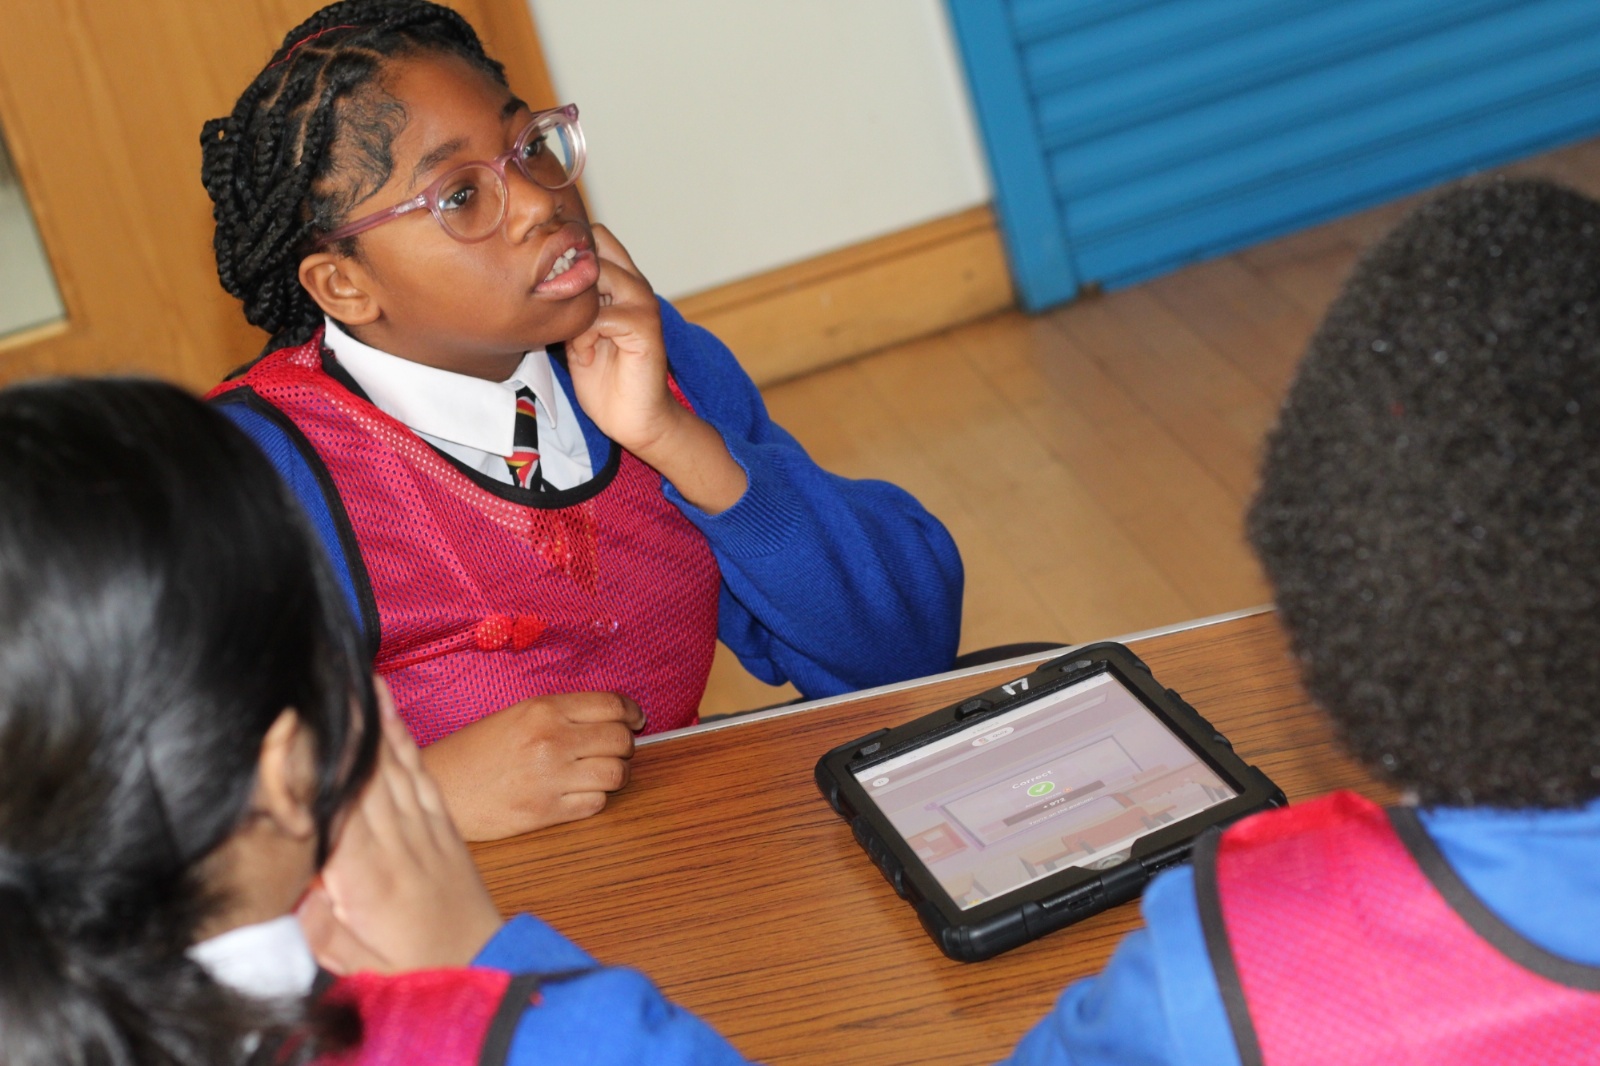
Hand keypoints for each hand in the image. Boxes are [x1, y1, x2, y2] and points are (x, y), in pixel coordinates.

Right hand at [299, 679, 503, 973]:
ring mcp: (424, 829)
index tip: (298, 723)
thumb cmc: (410, 969)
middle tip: (325, 676)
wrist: (478, 967)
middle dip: (345, 724)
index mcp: (368, 878)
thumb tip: (298, 876)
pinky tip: (390, 712)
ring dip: (374, 719)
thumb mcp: (350, 959)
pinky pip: (420, 773)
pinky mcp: (443, 825)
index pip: (336, 807)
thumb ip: (321, 918)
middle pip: (364, 773)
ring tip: (356, 676)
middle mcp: (397, 843)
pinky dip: (403, 739)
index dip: (319, 764)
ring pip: (392, 764)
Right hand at [419, 689, 644, 840]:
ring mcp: (551, 778)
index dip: (631, 713)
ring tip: (599, 773)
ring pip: (616, 774)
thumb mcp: (515, 716)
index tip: (636, 720)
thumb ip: (560, 714)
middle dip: (625, 745)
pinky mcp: (546, 811)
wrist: (440, 787)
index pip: (612, 705)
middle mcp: (551, 740)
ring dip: (615, 774)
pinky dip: (594, 798)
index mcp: (544, 710)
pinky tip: (579, 793)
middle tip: (615, 749)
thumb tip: (610, 718)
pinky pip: (596, 803)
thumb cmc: (474, 751)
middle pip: (620, 740)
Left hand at [565, 225, 680, 453]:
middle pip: (596, 246)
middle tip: (555, 311)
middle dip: (567, 274)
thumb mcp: (577, 335)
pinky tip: (585, 358)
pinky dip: (583, 337)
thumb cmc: (605, 382)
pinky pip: (600, 316)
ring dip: (574, 306)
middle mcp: (635, 286)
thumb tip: (540, 285)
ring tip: (573, 339)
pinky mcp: (644, 328)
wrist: (636, 420)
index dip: (566, 250)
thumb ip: (569, 307)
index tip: (545, 282)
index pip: (595, 237)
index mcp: (622, 283)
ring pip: (597, 276)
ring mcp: (643, 304)